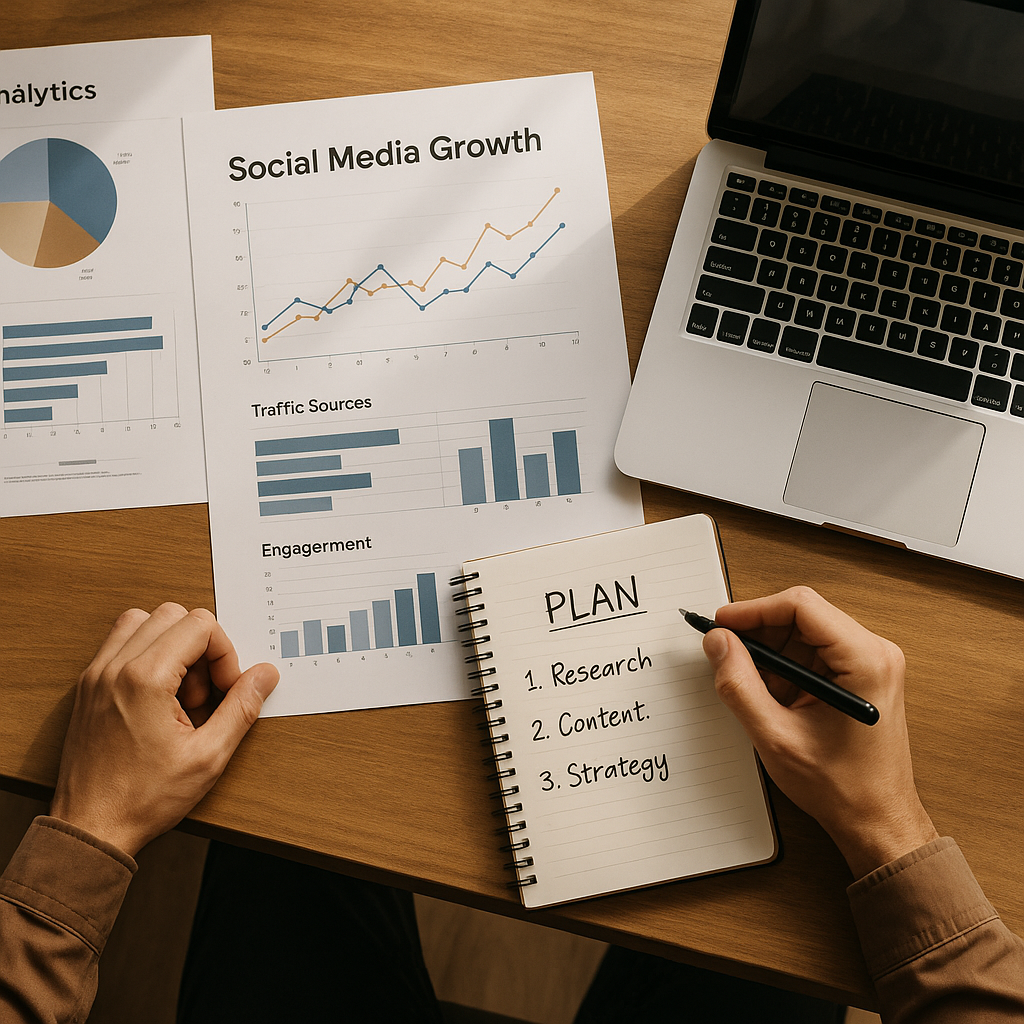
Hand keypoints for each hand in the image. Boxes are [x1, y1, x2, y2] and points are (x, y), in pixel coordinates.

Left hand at [50, 603, 279, 856]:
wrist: (89, 828)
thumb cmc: (142, 799)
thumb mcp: (208, 757)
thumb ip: (242, 708)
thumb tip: (265, 675)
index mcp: (145, 679)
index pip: (200, 625)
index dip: (224, 652)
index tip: (225, 689)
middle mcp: (115, 667)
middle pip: (173, 614)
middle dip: (199, 646)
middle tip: (204, 691)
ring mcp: (96, 674)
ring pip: (143, 620)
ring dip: (171, 644)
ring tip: (179, 690)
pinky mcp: (87, 686)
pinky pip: (120, 642)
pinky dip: (146, 654)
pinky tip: (157, 695)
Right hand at [703, 586, 937, 878]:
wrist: (877, 821)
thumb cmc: (843, 788)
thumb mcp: (776, 737)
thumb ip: (740, 685)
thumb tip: (719, 643)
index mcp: (865, 660)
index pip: (801, 606)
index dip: (753, 609)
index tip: (721, 623)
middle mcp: (874, 653)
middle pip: (802, 614)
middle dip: (757, 630)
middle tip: (723, 650)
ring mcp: (869, 662)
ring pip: (803, 631)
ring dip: (769, 650)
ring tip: (748, 682)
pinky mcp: (859, 674)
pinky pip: (812, 651)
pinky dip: (783, 665)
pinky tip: (769, 693)